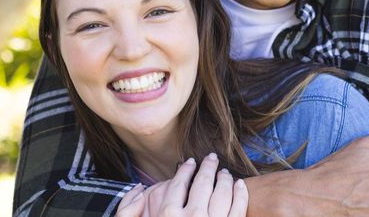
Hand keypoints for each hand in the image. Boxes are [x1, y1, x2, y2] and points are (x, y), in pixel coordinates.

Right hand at [116, 154, 248, 216]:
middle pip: (203, 182)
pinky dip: (241, 193)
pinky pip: (239, 208)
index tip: (190, 162)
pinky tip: (240, 186)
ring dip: (225, 178)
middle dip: (209, 167)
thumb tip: (140, 188)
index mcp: (167, 216)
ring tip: (225, 173)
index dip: (186, 170)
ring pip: (223, 191)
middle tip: (212, 158)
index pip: (179, 183)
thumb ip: (127, 211)